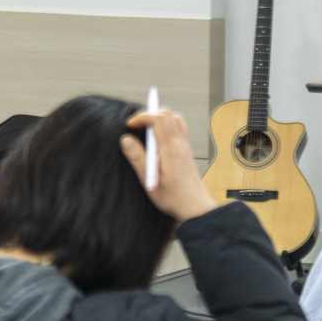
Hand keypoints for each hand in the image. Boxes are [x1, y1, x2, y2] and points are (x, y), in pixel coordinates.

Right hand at [120, 107, 215, 222]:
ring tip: (146, 129)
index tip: (130, 125)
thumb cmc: (174, 198)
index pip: (158, 119)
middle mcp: (180, 144)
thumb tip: (126, 140)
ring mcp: (185, 146)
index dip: (142, 117)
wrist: (195, 206)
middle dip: (149, 114)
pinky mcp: (186, 150)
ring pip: (175, 119)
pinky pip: (179, 128)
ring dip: (159, 118)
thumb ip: (137, 158)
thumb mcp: (149, 180)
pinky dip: (166, 125)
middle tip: (136, 125)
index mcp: (170, 149)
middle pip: (167, 114)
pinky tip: (158, 139)